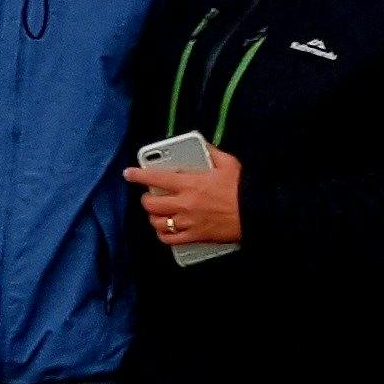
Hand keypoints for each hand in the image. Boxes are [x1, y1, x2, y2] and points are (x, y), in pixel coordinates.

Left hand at [125, 147, 243, 247]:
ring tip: (157, 213)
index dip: (137, 175)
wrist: (255, 214)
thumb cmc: (241, 188)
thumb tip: (200, 144)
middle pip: (150, 204)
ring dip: (153, 217)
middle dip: (146, 199)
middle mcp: (184, 203)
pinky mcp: (195, 236)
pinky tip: (165, 230)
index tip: (128, 174)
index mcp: (189, 183)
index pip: (155, 178)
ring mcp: (188, 222)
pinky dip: (163, 235)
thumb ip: (210, 152)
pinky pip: (170, 240)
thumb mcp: (227, 163)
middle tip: (149, 196)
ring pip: (157, 223)